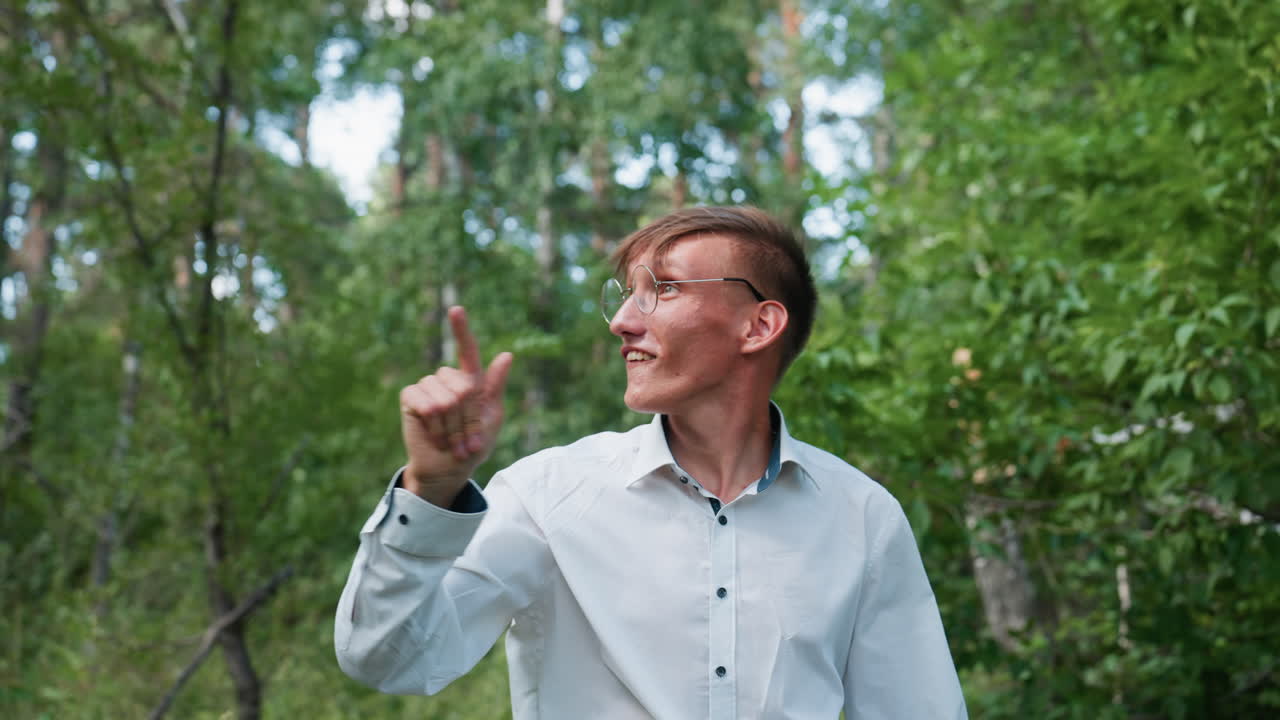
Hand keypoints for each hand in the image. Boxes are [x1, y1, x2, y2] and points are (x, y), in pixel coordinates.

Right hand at [399, 306, 513, 506]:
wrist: (451, 468)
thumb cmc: (475, 444)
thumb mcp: (492, 417)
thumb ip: (495, 386)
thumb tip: (507, 354)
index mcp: (470, 380)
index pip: (467, 349)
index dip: (461, 329)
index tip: (455, 310)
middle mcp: (447, 379)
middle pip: (461, 387)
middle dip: (466, 419)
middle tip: (467, 439)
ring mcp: (427, 387)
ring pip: (443, 398)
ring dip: (450, 426)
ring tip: (452, 441)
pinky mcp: (410, 398)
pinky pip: (422, 401)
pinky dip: (432, 422)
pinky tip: (433, 434)